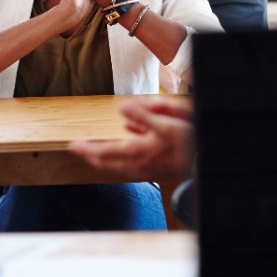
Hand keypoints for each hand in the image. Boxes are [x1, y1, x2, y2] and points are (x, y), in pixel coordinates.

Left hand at [68, 98, 192, 181]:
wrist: (205, 159)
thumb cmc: (189, 142)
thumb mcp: (167, 124)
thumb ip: (144, 116)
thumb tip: (122, 108)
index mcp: (137, 152)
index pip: (104, 152)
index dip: (86, 150)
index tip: (72, 146)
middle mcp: (138, 164)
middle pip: (108, 162)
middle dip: (92, 156)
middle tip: (79, 149)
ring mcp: (146, 168)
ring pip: (118, 163)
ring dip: (105, 156)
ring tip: (95, 148)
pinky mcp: (155, 167)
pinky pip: (132, 160)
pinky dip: (123, 152)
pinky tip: (128, 135)